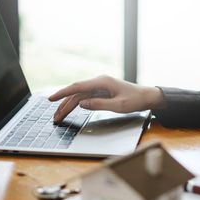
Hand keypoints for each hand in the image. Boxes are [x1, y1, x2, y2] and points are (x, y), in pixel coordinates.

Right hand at [49, 75, 164, 122]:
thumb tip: (81, 104)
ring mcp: (100, 87)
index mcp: (102, 82)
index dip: (63, 93)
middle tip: (55, 117)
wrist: (148, 97)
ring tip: (59, 117)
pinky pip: (86, 98)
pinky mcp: (102, 92)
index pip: (77, 87)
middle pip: (76, 93)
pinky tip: (70, 110)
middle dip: (63, 104)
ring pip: (79, 97)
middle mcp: (99, 82)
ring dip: (69, 106)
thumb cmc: (136, 100)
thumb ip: (99, 104)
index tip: (51, 99)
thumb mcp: (118, 106)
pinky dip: (77, 105)